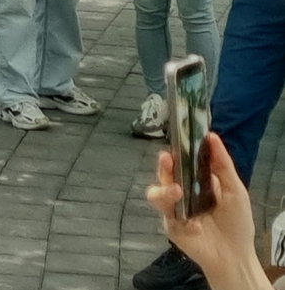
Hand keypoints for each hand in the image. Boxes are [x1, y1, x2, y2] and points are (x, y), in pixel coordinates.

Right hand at [147, 134, 268, 289]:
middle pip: (164, 174)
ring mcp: (174, 209)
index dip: (176, 152)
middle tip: (167, 159)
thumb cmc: (236, 223)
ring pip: (156, 194)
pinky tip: (195, 227)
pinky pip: (168, 218)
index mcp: (195, 182)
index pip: (181, 162)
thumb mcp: (235, 191)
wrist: (234, 255)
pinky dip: (183, 221)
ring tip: (176, 192)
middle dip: (163, 166)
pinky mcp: (171, 226)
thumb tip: (212, 136)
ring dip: (164, 191)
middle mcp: (181, 192)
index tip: (177, 143)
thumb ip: (222, 165)